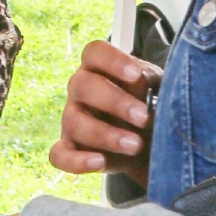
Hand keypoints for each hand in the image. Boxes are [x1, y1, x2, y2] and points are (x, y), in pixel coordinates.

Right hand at [47, 39, 157, 176]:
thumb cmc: (146, 104)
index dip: (113, 61)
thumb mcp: (155, 88)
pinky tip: (100, 162)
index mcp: (98, 67)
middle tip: (143, 117)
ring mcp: (71, 119)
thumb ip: (148, 81)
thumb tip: (140, 80)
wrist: (146, 140)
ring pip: (75, 122)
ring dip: (106, 135)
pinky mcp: (69, 148)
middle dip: (115, 102)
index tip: (137, 75)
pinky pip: (60, 156)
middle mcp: (79, 89)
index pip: (95, 52)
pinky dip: (77, 161)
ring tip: (135, 145)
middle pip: (83, 86)